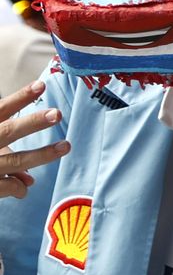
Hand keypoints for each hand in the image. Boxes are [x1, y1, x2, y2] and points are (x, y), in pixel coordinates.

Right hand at [0, 82, 68, 198]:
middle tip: (56, 114)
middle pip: (8, 131)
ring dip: (42, 155)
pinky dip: (21, 187)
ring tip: (65, 146)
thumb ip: (6, 153)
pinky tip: (22, 188)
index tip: (41, 85)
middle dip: (32, 123)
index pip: (0, 109)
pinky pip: (11, 186)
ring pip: (16, 161)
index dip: (20, 98)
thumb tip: (29, 177)